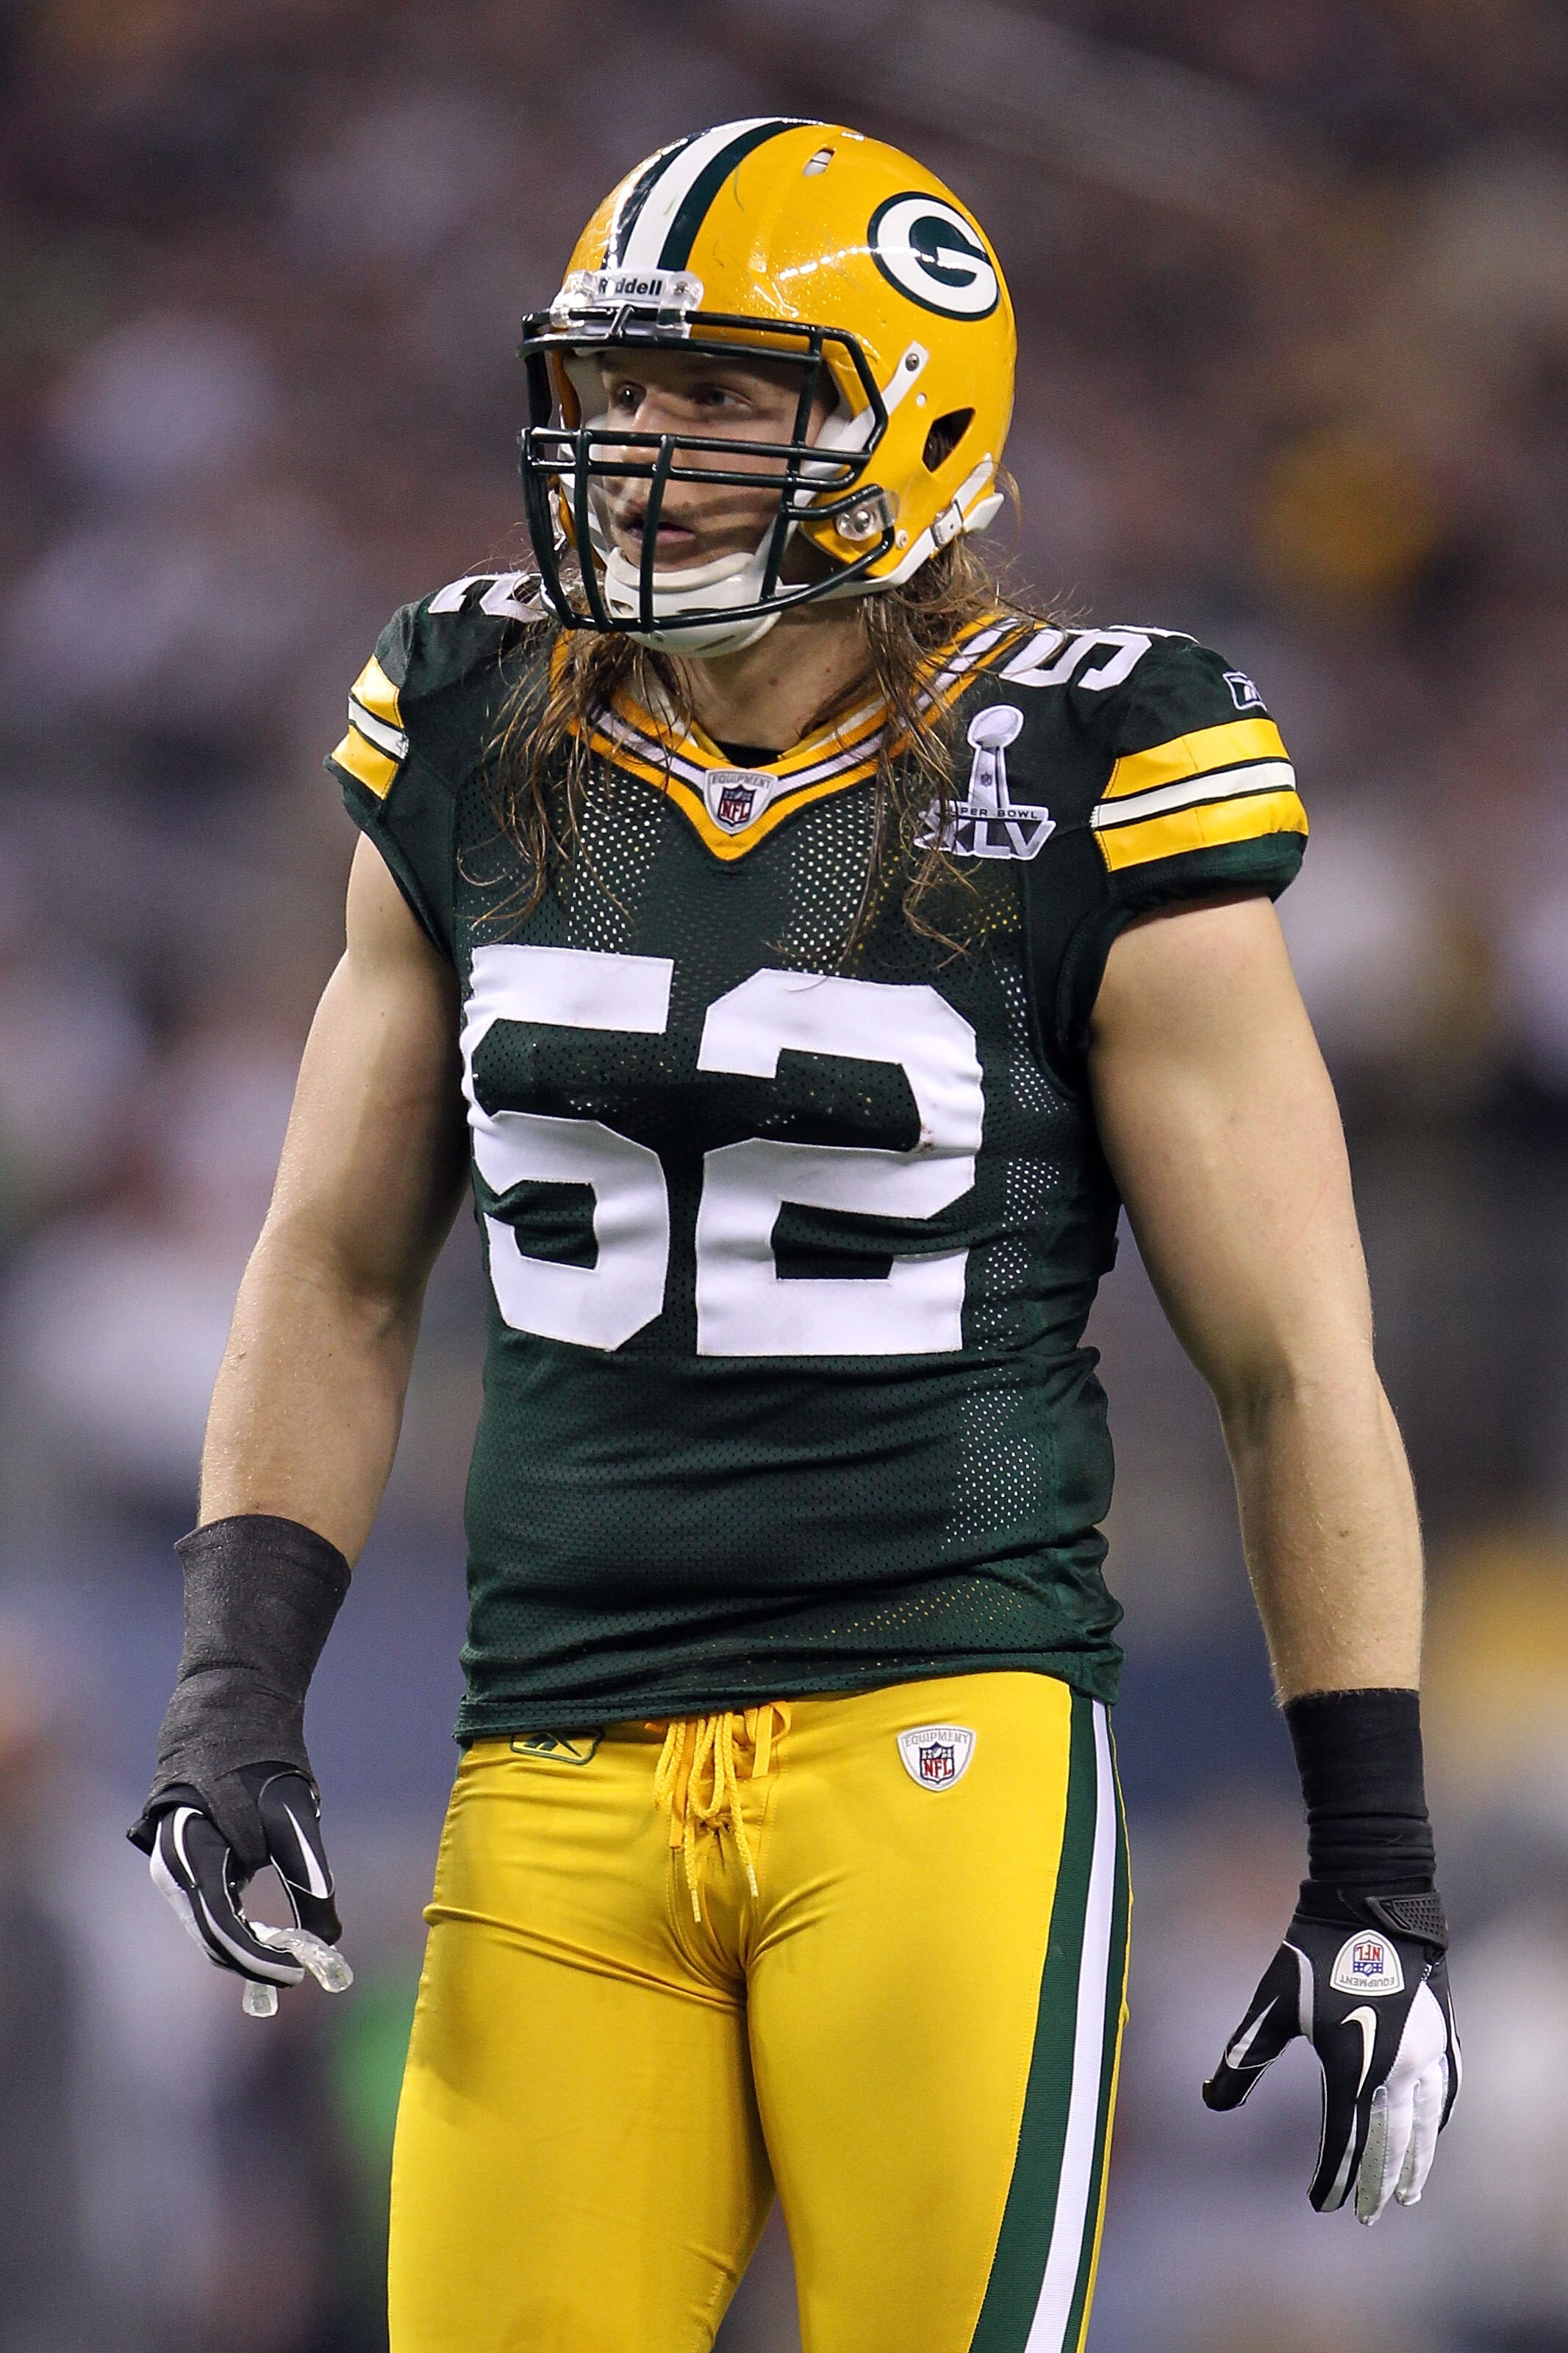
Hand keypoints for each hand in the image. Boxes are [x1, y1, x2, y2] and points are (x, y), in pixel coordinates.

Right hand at [141, 1766, 352, 2017]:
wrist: (226, 1722)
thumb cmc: (260, 1767)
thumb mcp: (293, 1819)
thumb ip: (310, 1878)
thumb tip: (331, 1937)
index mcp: (193, 1853)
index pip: (223, 1925)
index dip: (261, 1957)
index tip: (299, 1972)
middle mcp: (171, 1869)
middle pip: (212, 1937)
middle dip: (256, 1960)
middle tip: (302, 1970)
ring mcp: (171, 1871)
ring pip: (208, 1929)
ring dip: (246, 1948)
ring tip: (293, 1954)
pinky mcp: (182, 1869)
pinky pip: (207, 1912)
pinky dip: (237, 1929)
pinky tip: (270, 1934)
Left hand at [1203, 1891, 1458, 2222]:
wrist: (1371, 1902)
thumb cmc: (1315, 1952)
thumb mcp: (1271, 2006)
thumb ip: (1243, 2058)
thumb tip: (1209, 2102)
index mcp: (1351, 2067)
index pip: (1343, 2141)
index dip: (1331, 2178)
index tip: (1320, 2205)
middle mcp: (1395, 2070)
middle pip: (1387, 2144)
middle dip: (1373, 2183)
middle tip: (1366, 2216)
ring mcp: (1425, 2053)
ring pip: (1424, 2125)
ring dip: (1415, 2162)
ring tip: (1406, 2193)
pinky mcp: (1442, 2034)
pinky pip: (1446, 2091)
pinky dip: (1439, 2120)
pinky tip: (1435, 2131)